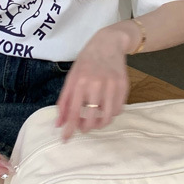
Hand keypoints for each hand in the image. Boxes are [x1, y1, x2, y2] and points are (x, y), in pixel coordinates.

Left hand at [55, 24, 132, 140]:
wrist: (108, 43)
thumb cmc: (86, 61)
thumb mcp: (71, 78)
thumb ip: (64, 102)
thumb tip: (59, 124)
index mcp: (80, 82)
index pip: (74, 112)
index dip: (69, 129)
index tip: (66, 139)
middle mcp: (97, 84)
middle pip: (92, 119)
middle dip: (86, 128)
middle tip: (83, 127)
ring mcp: (112, 85)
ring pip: (107, 117)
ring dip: (99, 124)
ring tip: (95, 121)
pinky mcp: (124, 86)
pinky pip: (118, 110)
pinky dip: (111, 114)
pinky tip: (106, 109)